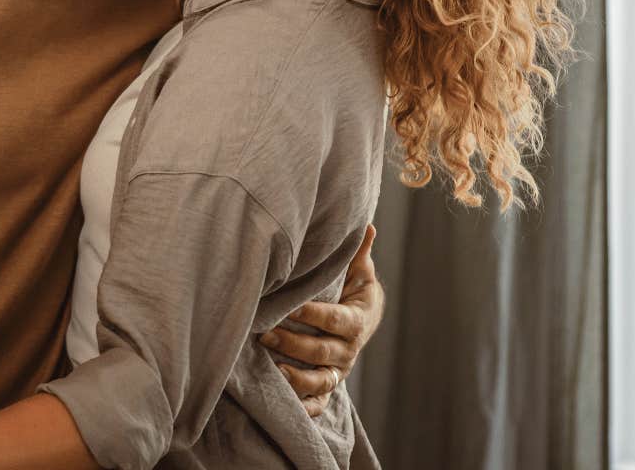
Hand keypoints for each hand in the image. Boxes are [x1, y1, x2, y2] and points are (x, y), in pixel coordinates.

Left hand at [261, 224, 384, 416]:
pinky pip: (319, 403)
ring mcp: (338, 371)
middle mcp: (348, 350)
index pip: (336, 320)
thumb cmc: (352, 290)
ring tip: (272, 368)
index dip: (314, 315)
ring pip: (320, 381)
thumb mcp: (359, 271)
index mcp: (357, 320)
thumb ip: (359, 253)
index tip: (291, 306)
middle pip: (323, 352)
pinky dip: (305, 407)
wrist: (362, 320)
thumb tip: (368, 225)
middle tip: (265, 333)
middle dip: (294, 344)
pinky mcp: (328, 386)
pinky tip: (286, 406)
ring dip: (296, 377)